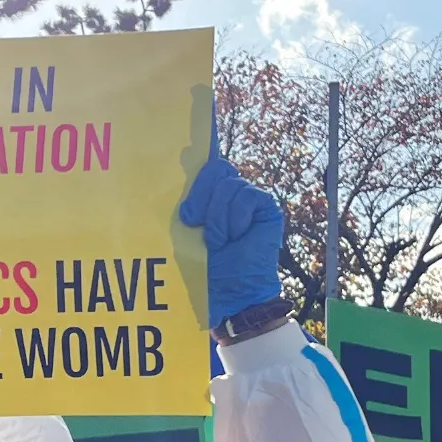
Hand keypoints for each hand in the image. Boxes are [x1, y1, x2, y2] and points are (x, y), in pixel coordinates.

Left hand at [178, 153, 284, 325]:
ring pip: (229, 184)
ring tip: (218, 242)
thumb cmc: (205, 269)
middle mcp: (227, 194)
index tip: (183, 149)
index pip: (203, 165)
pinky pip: (248, 195)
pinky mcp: (265, 207)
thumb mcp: (185, 234)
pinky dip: (237, 216)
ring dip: (218, 216)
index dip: (198, 151)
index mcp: (206, 197)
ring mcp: (247, 199)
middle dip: (200, 194)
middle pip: (214, 169)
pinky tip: (236, 235)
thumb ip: (184, 206)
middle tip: (191, 220)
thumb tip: (175, 171)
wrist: (231, 293)